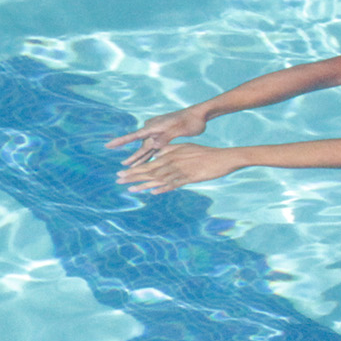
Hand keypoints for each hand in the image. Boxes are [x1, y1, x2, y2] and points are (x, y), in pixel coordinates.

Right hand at [105, 107, 208, 162]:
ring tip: (129, 167)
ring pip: (147, 146)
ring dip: (140, 157)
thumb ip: (165, 137)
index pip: (135, 135)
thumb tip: (152, 145)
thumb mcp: (179, 129)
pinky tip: (146, 160)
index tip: (109, 145)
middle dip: (132, 156)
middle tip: (122, 166)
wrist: (199, 113)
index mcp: (155, 126)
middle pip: (141, 145)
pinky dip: (150, 153)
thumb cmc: (190, 121)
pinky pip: (154, 145)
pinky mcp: (164, 134)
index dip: (121, 141)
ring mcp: (159, 131)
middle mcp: (154, 128)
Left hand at [114, 143, 244, 194]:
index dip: (134, 169)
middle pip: (149, 171)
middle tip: (118, 181)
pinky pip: (174, 184)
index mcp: (170, 154)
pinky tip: (153, 192)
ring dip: (144, 184)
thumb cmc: (204, 152)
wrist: (222, 158)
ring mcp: (181, 170)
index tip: (122, 174)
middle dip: (133, 176)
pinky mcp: (189, 178)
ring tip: (130, 189)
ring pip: (159, 178)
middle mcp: (173, 162)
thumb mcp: (185, 147)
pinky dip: (163, 188)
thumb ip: (170, 150)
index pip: (148, 163)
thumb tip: (156, 154)